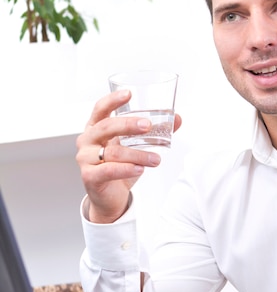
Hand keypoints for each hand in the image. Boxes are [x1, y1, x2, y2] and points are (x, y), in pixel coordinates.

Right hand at [76, 89, 181, 223]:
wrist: (109, 197)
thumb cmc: (120, 166)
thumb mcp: (135, 146)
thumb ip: (154, 132)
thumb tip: (177, 118)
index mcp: (96, 127)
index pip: (100, 109)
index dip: (113, 100)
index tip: (129, 94)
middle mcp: (87, 140)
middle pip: (106, 127)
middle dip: (128, 124)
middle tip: (148, 125)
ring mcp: (85, 158)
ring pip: (113, 152)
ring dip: (138, 154)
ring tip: (156, 159)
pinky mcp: (89, 177)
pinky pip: (109, 170)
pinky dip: (127, 169)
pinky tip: (140, 169)